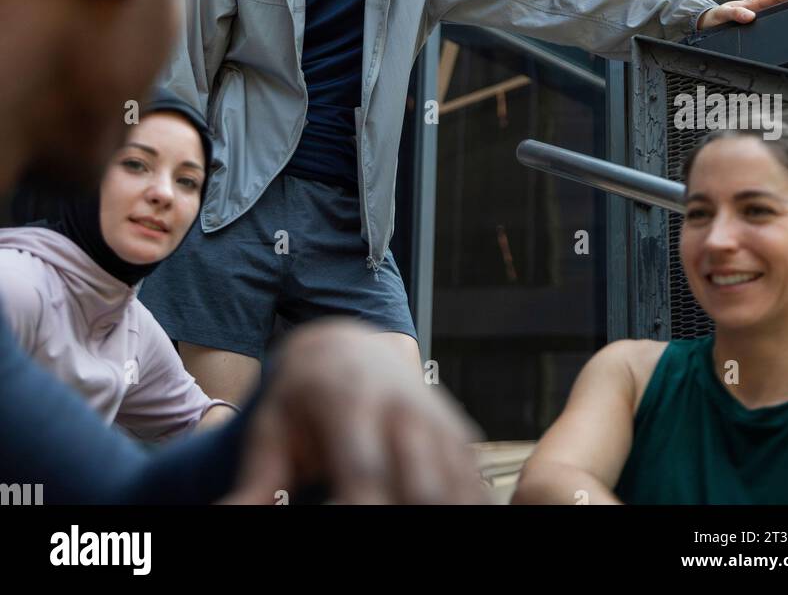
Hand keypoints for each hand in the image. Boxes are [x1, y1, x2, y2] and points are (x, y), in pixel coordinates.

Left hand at [220, 318, 489, 504]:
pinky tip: (452, 517)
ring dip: (442, 507)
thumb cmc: (300, 399)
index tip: (346, 520)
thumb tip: (222, 517)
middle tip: (385, 526)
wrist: (348, 349)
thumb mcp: (270, 431)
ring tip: (427, 529)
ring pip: (456, 480)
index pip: (364, 469)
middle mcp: (401, 406)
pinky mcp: (458, 433)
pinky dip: (467, 501)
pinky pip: (474, 478)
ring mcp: (435, 419)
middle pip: (420, 481)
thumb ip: (253, 482)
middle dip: (408, 509)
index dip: (361, 506)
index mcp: (351, 401)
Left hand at [696, 0, 787, 32]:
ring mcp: (754, 21)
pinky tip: (784, 33)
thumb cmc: (714, 17)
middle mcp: (755, 12)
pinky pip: (766, 29)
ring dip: (785, 16)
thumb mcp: (722, 14)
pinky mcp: (752, 31)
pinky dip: (776, 29)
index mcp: (750, 5)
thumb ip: (734, 14)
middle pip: (777, 7)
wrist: (705, 27)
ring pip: (773, 18)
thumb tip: (750, 16)